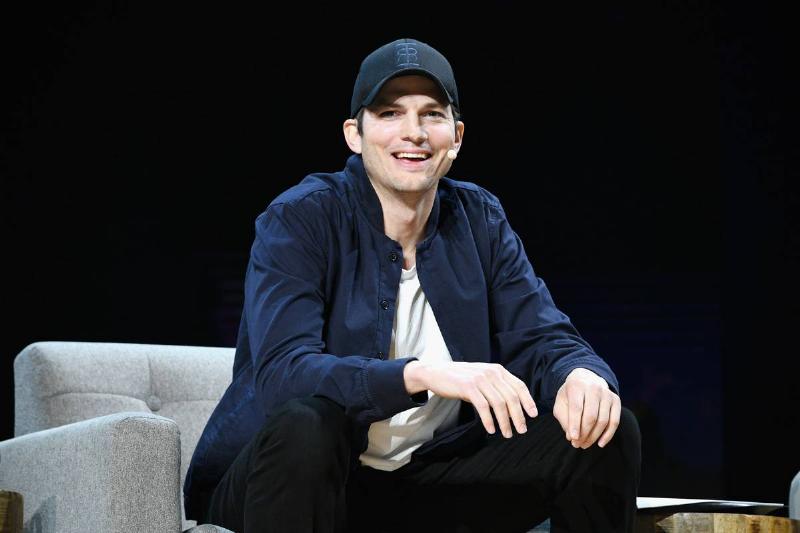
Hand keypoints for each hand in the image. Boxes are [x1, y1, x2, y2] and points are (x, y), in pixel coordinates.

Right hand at [409, 361, 537, 437]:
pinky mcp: (468, 387)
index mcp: (497, 369)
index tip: (533, 415)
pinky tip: (491, 430)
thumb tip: (514, 404)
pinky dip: (489, 420)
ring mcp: (479, 379)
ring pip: (499, 404)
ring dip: (505, 421)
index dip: (528, 401)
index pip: (519, 386)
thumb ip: (497, 386)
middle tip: (522, 430)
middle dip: (518, 416)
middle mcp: (491, 372)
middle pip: (511, 397)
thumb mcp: (482, 377)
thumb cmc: (461, 378)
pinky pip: (483, 407)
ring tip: (507, 433)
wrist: (436, 373)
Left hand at [553, 368, 620, 448]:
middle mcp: (594, 387)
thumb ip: (564, 419)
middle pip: (591, 416)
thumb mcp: (561, 403)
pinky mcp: (616, 400)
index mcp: (577, 386)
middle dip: (584, 434)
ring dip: (594, 436)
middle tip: (577, 444)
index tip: (572, 438)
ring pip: (603, 420)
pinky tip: (600, 443)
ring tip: (584, 445)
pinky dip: (608, 435)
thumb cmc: (571, 395)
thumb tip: (571, 436)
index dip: (574, 424)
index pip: (577, 408)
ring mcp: (607, 393)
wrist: (586, 379)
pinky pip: (614, 421)